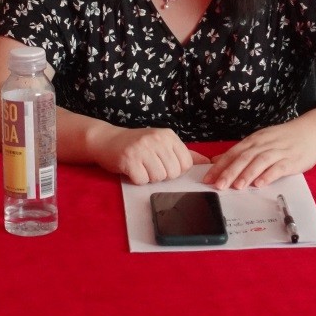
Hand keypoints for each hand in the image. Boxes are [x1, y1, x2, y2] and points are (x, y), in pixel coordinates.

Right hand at [92, 125, 210, 184]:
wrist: (108, 140)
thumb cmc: (138, 144)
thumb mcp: (162, 143)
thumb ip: (185, 153)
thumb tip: (208, 162)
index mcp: (169, 135)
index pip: (186, 164)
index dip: (175, 170)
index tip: (163, 163)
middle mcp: (157, 139)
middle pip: (173, 173)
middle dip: (162, 175)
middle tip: (149, 164)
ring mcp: (142, 148)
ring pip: (159, 178)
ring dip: (149, 177)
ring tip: (141, 166)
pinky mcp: (129, 159)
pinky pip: (142, 180)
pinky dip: (137, 179)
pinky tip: (132, 169)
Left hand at [201, 117, 315, 189]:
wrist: (311, 131)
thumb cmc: (283, 138)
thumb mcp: (260, 141)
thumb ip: (240, 152)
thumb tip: (217, 161)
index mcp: (254, 140)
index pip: (233, 153)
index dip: (220, 166)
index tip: (207, 178)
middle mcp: (263, 144)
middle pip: (244, 157)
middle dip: (230, 172)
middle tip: (218, 185)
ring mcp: (278, 151)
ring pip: (259, 162)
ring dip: (247, 174)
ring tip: (237, 186)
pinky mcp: (291, 160)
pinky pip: (278, 167)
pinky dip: (268, 175)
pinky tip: (260, 184)